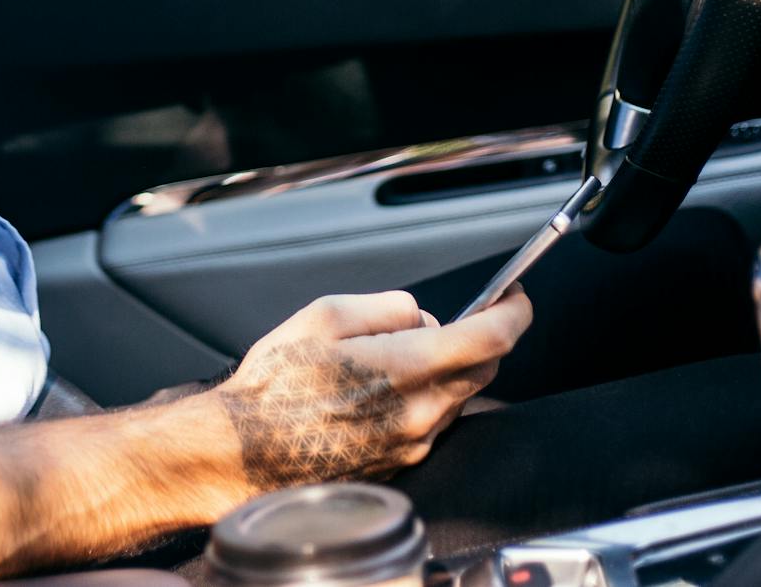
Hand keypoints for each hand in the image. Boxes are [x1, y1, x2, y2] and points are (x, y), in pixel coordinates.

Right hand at [207, 288, 533, 490]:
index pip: (492, 338)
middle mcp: (420, 413)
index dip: (514, 311)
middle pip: (483, 369)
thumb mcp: (326, 315)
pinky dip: (423, 400)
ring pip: (457, 397)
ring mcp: (413, 444)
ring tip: (389, 359)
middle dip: (478, 339)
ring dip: (444, 371)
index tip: (516, 296)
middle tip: (451, 321)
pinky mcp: (400, 464)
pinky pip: (432, 424)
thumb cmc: (276, 384)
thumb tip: (420, 316)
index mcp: (407, 368)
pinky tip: (379, 392)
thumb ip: (387, 307)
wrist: (244, 451)